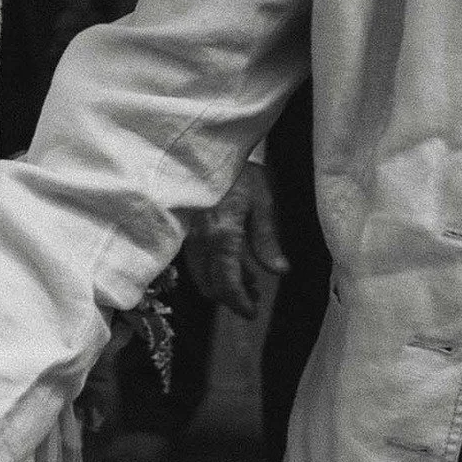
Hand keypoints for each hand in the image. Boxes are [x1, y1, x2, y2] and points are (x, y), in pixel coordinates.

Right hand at [181, 158, 288, 317]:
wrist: (204, 149)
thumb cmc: (238, 171)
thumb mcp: (262, 202)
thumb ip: (268, 240)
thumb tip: (279, 271)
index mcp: (222, 237)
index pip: (227, 285)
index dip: (239, 303)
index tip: (253, 312)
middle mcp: (199, 242)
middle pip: (210, 286)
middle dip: (231, 296)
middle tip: (255, 293)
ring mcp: (187, 237)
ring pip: (200, 275)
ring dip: (221, 282)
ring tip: (247, 275)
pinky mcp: (182, 231)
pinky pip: (194, 260)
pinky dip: (211, 267)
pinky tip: (230, 258)